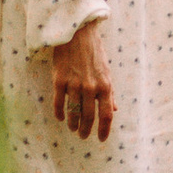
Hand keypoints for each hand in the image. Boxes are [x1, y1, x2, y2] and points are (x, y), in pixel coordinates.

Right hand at [50, 17, 115, 140]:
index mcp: (105, 86)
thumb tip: (114, 109)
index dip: (104, 130)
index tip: (100, 139)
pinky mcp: (59, 80)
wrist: (77, 33)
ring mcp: (74, 84)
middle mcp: (90, 88)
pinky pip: (58, 103)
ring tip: (73, 128)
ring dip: (73, 124)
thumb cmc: (94, 52)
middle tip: (83, 135)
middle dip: (86, 130)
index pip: (106, 115)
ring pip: (73, 113)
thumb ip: (110, 92)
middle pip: (89, 117)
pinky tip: (60, 118)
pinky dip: (59, 113)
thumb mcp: (107, 71)